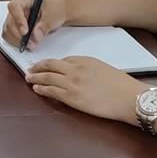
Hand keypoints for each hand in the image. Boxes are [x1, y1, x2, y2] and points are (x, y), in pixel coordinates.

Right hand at [2, 0, 68, 48]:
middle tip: (31, 43)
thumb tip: (35, 35)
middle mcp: (17, 8)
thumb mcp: (53, 14)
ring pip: (8, 30)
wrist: (59, 11)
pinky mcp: (15, 27)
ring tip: (32, 45)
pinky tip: (27, 45)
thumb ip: (44, 25)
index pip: (14, 7)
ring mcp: (15, 18)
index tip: (25, 31)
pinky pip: (10, 36)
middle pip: (10, 21)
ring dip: (18, 40)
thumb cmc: (56, 7)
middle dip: (19, 35)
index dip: (18, 19)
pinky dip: (17, 42)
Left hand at [25, 56, 147, 123]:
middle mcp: (75, 69)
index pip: (62, 60)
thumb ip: (87, 68)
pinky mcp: (71, 97)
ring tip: (29, 78)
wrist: (127, 97)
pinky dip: (42, 89)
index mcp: (83, 60)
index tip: (44, 65)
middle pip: (50, 65)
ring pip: (47, 77)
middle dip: (38, 67)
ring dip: (36, 78)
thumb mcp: (102, 68)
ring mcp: (72, 83)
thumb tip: (77, 72)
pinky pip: (51, 91)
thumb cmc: (121, 85)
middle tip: (30, 69)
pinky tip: (36, 89)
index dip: (50, 63)